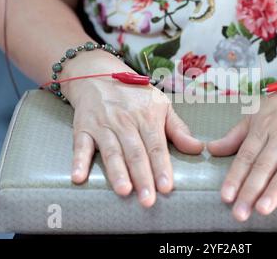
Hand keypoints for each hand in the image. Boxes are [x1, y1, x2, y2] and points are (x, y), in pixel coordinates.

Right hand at [63, 51, 203, 206]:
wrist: (98, 75)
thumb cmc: (134, 94)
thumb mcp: (161, 105)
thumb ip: (178, 129)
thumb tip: (198, 148)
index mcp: (147, 117)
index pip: (156, 146)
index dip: (161, 167)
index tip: (167, 187)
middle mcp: (126, 122)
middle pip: (135, 153)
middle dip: (142, 177)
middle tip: (148, 201)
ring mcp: (103, 125)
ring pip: (112, 151)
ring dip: (117, 172)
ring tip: (124, 191)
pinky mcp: (83, 128)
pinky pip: (81, 145)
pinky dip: (79, 161)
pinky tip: (79, 177)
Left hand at [207, 77, 276, 220]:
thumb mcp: (259, 113)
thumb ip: (236, 135)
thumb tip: (211, 149)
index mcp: (263, 127)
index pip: (246, 156)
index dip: (235, 177)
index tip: (225, 197)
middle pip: (264, 165)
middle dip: (251, 190)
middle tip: (240, 213)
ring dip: (276, 189)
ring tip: (264, 209)